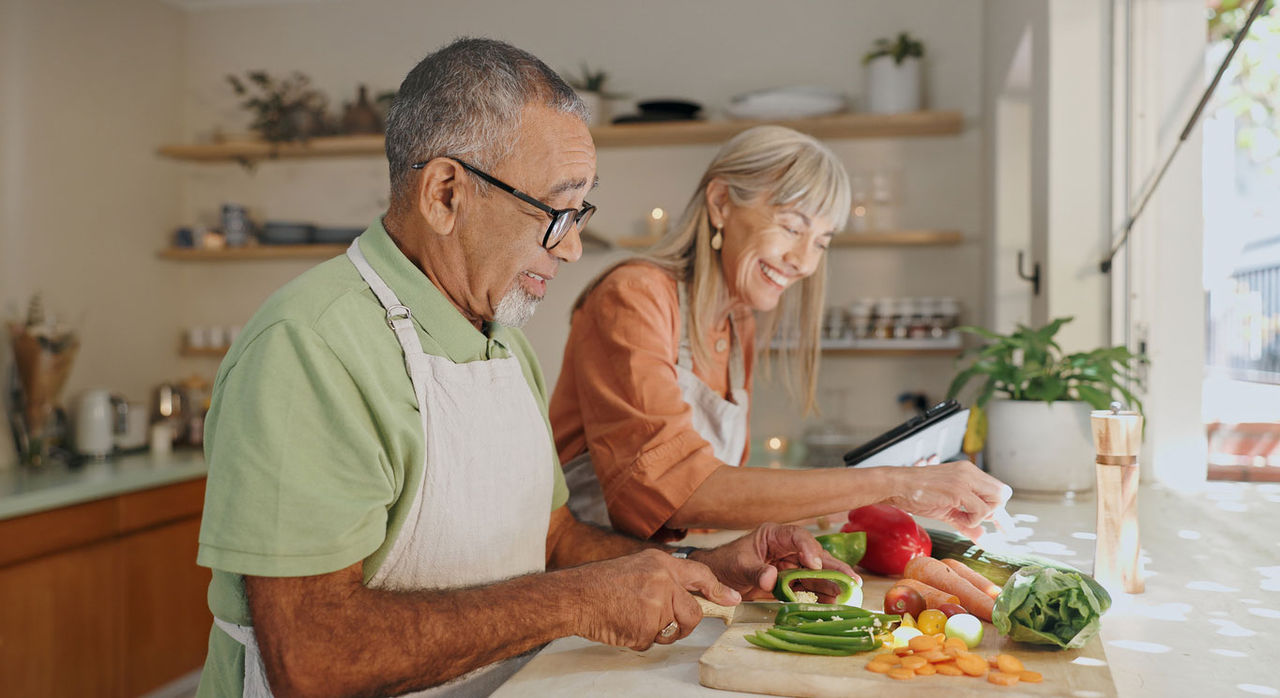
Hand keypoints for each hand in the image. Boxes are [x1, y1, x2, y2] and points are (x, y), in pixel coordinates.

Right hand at [568, 549, 739, 650]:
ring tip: (631, 617)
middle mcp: (663, 581)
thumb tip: (685, 595)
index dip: (718, 589)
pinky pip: (651, 642)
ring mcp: (655, 605)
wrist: (576, 595)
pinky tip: (622, 624)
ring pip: (672, 630)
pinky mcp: (646, 627)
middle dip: (684, 625)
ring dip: (656, 632)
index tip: (732, 599)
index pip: (700, 574)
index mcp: (661, 563)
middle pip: (692, 613)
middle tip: (666, 625)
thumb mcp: (637, 567)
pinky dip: (637, 639)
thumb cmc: (600, 583)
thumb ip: (663, 578)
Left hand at [694, 523, 858, 600]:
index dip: (808, 549)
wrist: (719, 578)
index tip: (814, 564)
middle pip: (814, 555)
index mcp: (774, 536)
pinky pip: (809, 586)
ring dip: (831, 583)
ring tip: (848, 594)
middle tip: (851, 580)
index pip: (797, 537)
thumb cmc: (726, 564)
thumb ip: (756, 572)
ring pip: (816, 572)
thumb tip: (771, 579)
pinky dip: (820, 594)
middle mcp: (787, 548)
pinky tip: (832, 602)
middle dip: (833, 567)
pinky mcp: (791, 580)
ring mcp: (790, 564)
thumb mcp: (739, 566)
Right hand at [882, 460, 1011, 538]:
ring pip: (996, 501)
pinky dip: (971, 520)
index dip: (1001, 511)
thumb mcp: (947, 509)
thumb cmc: (917, 495)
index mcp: (968, 473)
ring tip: (960, 518)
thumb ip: (966, 522)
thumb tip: (982, 537)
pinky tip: (956, 517)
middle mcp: (970, 473)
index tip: (1006, 529)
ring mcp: (965, 479)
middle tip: (975, 522)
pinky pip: (980, 510)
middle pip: (1003, 494)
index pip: (997, 490)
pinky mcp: (958, 489)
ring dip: (980, 516)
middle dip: (994, 513)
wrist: (897, 486)